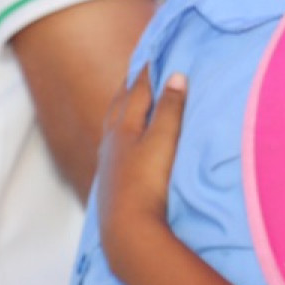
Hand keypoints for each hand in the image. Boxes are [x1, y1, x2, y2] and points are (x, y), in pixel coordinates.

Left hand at [96, 71, 186, 270]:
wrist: (128, 229)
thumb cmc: (147, 182)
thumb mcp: (164, 141)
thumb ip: (170, 108)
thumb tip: (176, 76)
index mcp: (124, 127)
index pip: (136, 91)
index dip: (146, 72)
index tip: (154, 55)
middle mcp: (111, 141)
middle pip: (119, 106)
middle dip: (129, 87)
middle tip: (137, 72)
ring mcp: (109, 163)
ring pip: (113, 128)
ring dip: (122, 111)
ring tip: (128, 103)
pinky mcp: (111, 182)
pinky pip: (113, 147)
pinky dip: (120, 135)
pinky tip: (124, 145)